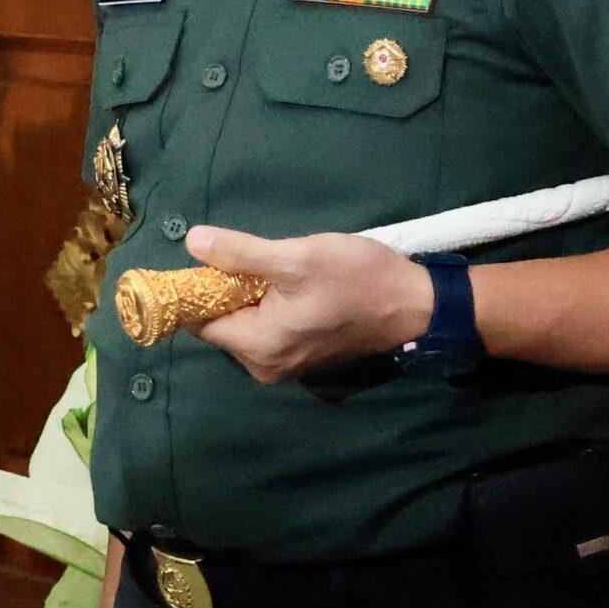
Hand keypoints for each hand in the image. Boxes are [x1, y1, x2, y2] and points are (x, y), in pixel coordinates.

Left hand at [188, 225, 435, 382]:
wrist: (416, 305)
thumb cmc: (357, 280)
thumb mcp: (296, 257)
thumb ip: (239, 252)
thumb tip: (191, 242)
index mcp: (258, 347)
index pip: (199, 321)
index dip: (197, 288)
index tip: (207, 259)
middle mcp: (264, 365)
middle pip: (220, 323)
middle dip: (225, 289)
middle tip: (250, 257)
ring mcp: (283, 364)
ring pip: (242, 323)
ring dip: (247, 295)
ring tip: (275, 268)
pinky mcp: (300, 355)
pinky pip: (264, 328)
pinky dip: (265, 305)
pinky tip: (287, 284)